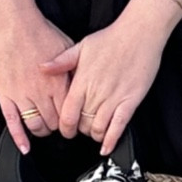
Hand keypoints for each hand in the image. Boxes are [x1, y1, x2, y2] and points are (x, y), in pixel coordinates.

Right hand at [0, 7, 74, 153]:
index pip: (71, 113)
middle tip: (60, 126)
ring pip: (36, 126)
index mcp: (59, 82)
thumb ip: (73, 70)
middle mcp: (41, 92)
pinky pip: (12, 122)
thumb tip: (83, 85)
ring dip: (42, 131)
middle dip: (59, 127)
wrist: (11, 22)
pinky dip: (19, 138)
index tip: (74, 121)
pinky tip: (25, 147)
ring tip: (44, 128)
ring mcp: (21, 95)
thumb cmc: (38, 31)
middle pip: (55, 123)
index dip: (74, 120)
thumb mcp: (66, 49)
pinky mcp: (5, 95)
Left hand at [40, 0, 169, 153]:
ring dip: (94, 135)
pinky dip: (111, 140)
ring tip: (94, 133)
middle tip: (81, 130)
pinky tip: (106, 147)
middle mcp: (97, 92)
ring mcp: (114, 98)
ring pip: (98, 128)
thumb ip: (61, 61)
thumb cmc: (112, 38)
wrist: (139, 33)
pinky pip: (119, 126)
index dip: (64, 127)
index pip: (67, 113)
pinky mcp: (131, 101)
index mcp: (83, 81)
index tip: (65, 130)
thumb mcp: (82, 46)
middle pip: (82, 124)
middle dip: (80, 131)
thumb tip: (42, 68)